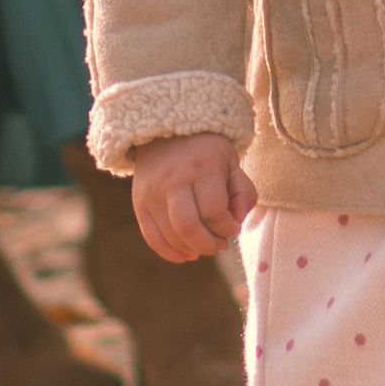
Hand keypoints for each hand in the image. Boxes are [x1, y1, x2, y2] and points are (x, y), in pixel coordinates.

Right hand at [130, 132, 256, 261]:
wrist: (165, 131)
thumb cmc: (206, 151)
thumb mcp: (232, 162)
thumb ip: (244, 192)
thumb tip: (237, 221)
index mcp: (201, 168)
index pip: (213, 211)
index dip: (227, 228)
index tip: (233, 227)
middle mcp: (173, 180)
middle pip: (188, 227)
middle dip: (209, 245)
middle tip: (221, 244)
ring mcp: (153, 193)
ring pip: (171, 236)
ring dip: (193, 249)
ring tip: (206, 244)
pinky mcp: (140, 203)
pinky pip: (153, 238)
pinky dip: (171, 253)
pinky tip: (188, 254)